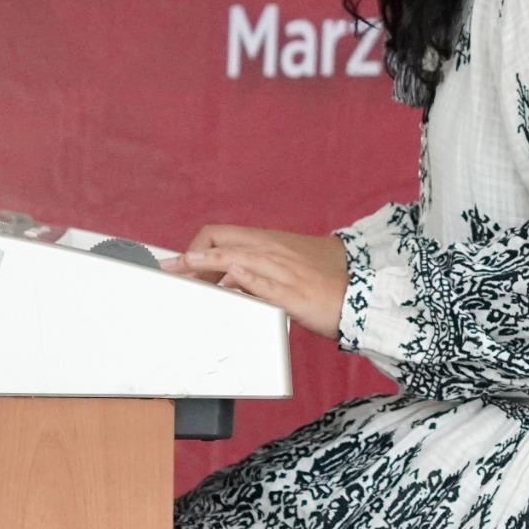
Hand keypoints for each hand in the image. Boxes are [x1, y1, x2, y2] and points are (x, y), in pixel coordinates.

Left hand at [160, 225, 347, 339]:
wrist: (359, 294)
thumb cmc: (324, 283)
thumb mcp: (287, 269)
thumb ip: (256, 271)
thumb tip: (229, 279)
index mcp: (268, 243)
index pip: (221, 235)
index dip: (196, 247)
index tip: (182, 266)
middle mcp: (272, 252)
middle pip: (222, 243)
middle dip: (189, 257)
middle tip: (170, 273)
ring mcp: (281, 271)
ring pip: (238, 258)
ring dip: (206, 263)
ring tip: (181, 270)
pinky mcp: (292, 294)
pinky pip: (264, 283)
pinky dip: (243, 280)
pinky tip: (226, 280)